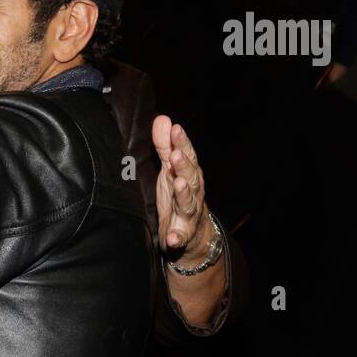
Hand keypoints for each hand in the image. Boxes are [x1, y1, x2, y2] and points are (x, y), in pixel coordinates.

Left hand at [152, 115, 211, 260]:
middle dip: (184, 166)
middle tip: (175, 155)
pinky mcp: (181, 234)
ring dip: (184, 194)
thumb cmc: (178, 195)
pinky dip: (176, 237)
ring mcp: (188, 214)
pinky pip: (180, 237)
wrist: (193, 235)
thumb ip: (165, 146)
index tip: (176, 129)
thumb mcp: (170, 170)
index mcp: (189, 175)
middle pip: (191, 177)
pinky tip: (172, 237)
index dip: (182, 143)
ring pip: (188, 203)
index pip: (187, 156)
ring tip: (178, 184)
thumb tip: (163, 118)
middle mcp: (193, 193)